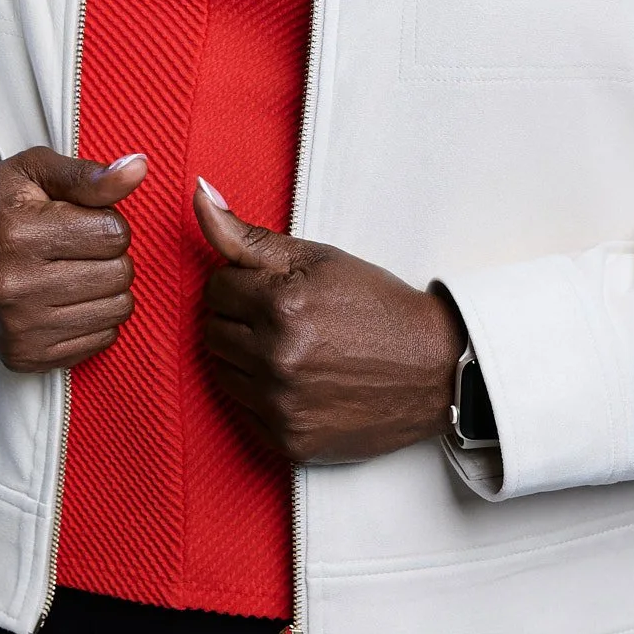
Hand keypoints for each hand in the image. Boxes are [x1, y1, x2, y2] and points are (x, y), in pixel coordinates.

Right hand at [0, 149, 146, 372]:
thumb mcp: (37, 171)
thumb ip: (90, 175)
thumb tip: (140, 168)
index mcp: (18, 235)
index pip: (114, 234)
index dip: (107, 221)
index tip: (79, 220)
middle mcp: (14, 287)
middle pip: (120, 273)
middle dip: (110, 254)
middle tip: (76, 247)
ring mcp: (18, 329)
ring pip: (117, 309)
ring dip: (107, 287)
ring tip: (73, 270)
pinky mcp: (25, 357)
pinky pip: (102, 340)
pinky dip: (95, 317)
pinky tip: (65, 299)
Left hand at [194, 179, 463, 463]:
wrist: (434, 368)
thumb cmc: (376, 306)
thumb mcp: (319, 258)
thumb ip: (248, 234)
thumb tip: (199, 193)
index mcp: (281, 305)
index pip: (215, 287)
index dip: (244, 283)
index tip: (275, 289)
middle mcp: (276, 358)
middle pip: (212, 331)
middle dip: (240, 319)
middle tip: (285, 318)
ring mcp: (281, 404)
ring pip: (221, 372)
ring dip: (244, 357)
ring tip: (290, 348)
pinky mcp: (288, 440)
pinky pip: (243, 411)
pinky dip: (262, 395)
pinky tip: (297, 381)